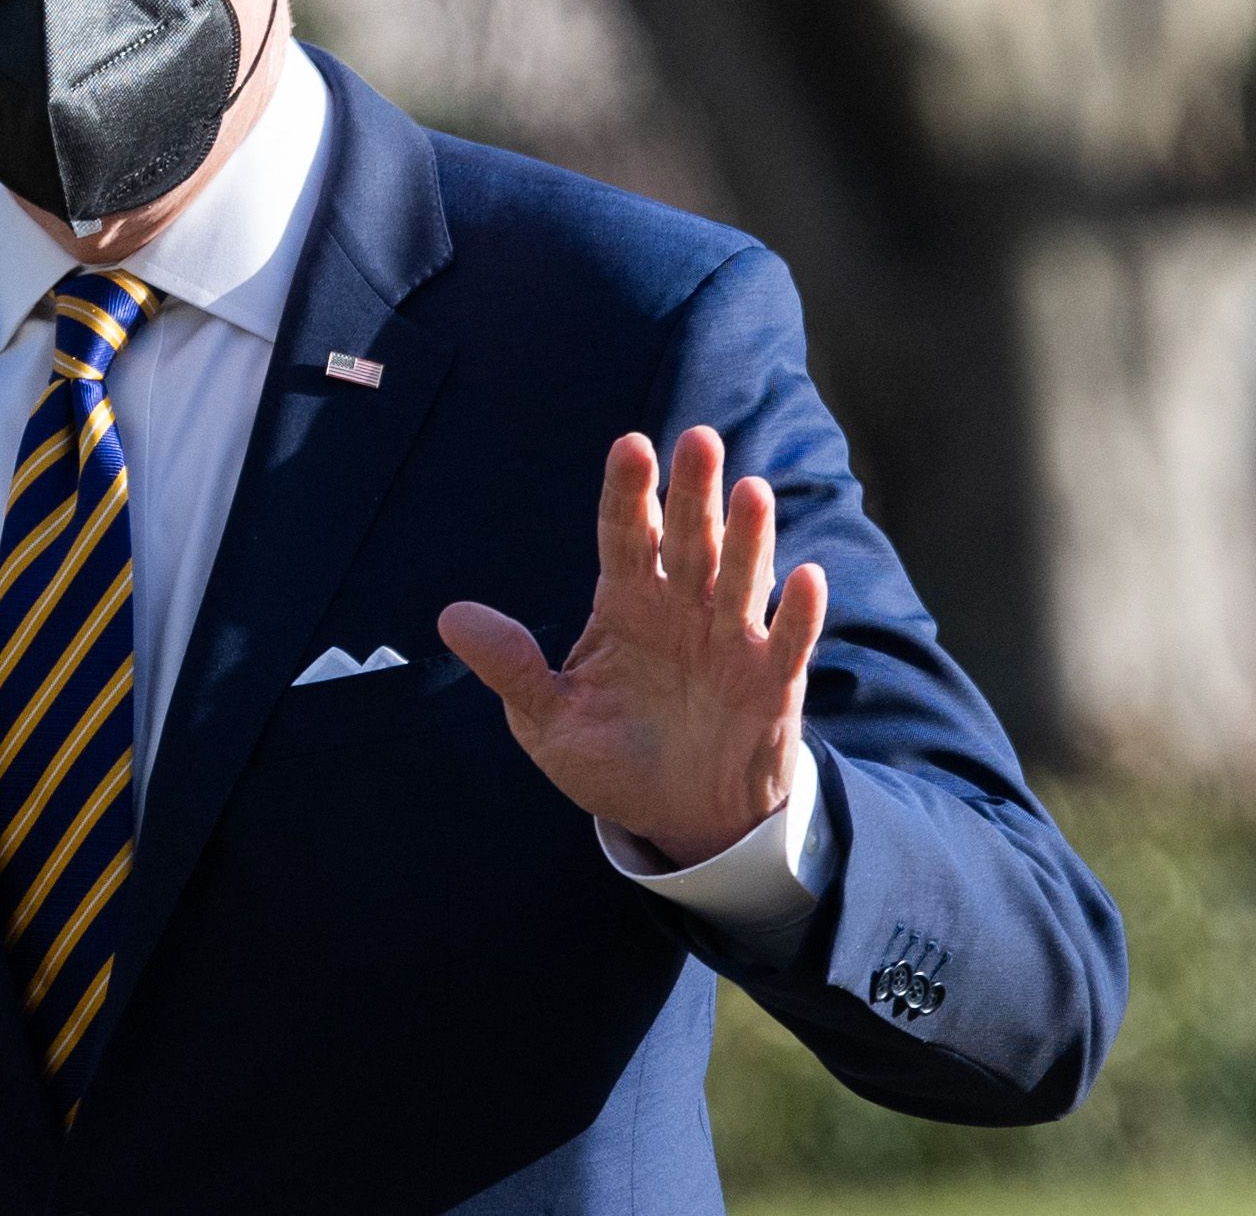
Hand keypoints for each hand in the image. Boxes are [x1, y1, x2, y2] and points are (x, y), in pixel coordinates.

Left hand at [439, 425, 827, 867]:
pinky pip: (788, 640)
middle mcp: (682, 608)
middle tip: (698, 439)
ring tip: (750, 491)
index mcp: (626, 605)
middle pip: (688, 540)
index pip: (625, 536)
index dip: (628, 492)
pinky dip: (799, 611)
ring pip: (742, 576)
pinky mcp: (773, 681)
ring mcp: (730, 639)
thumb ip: (512, 668)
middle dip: (693, 492)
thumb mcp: (548, 720)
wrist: (680, 817)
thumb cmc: (613, 757)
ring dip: (749, 536)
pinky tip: (805, 576)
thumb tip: (450, 617)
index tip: (630, 446)